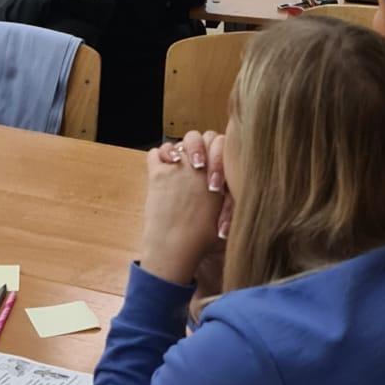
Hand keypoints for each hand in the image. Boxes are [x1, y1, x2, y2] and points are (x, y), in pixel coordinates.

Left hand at [141, 131, 225, 286]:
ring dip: (178, 150)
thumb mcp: (224, 213)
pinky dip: (160, 156)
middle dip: (198, 146)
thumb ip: (227, 194)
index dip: (216, 152)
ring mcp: (178, 167)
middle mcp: (198, 165)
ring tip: (177, 164)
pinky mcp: (157, 174)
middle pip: (200, 136)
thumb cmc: (202, 239)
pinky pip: (156, 152)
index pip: (219, 142)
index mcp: (217, 173)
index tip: (211, 172)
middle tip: (196, 164)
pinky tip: (163, 167)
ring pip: (178, 142)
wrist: (174, 248)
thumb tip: (227, 184)